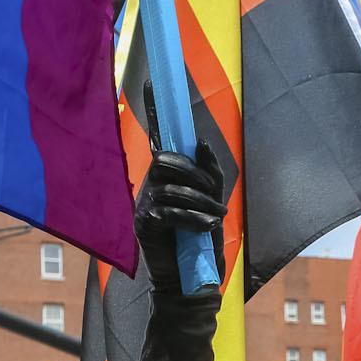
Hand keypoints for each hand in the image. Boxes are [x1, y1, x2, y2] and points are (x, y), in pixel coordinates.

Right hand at [135, 83, 224, 296]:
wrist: (191, 279)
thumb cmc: (202, 239)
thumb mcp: (213, 202)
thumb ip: (210, 174)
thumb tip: (204, 144)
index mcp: (165, 174)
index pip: (159, 137)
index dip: (154, 110)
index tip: (150, 81)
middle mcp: (150, 183)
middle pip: (168, 161)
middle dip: (197, 177)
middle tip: (216, 200)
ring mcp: (145, 203)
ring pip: (173, 187)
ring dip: (201, 203)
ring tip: (216, 220)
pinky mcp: (145, 224)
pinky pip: (170, 210)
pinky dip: (193, 218)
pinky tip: (205, 228)